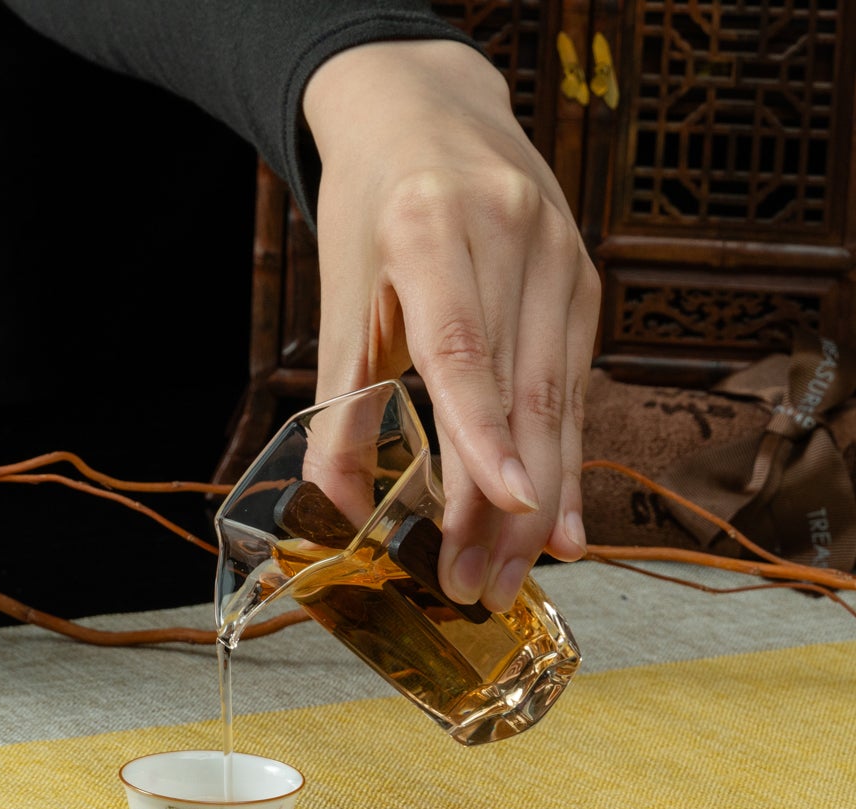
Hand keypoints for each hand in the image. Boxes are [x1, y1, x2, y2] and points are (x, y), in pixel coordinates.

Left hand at [302, 39, 599, 610]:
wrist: (429, 112)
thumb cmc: (371, 203)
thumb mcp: (343, 290)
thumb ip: (342, 398)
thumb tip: (330, 509)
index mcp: (434, 227)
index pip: (465, 348)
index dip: (484, 433)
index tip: (504, 507)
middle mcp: (515, 237)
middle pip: (521, 390)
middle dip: (503, 504)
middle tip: (476, 587)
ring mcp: (564, 257)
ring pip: (559, 398)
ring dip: (536, 501)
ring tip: (507, 578)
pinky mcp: (587, 283)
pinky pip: (575, 386)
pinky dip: (562, 460)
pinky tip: (556, 526)